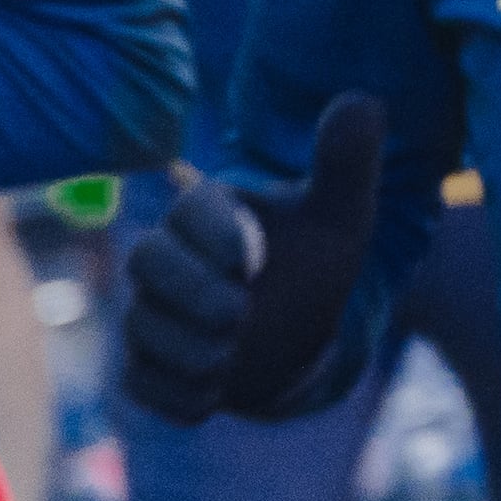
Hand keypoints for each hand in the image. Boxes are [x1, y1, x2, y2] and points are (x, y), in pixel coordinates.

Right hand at [116, 97, 383, 423]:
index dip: (213, 235)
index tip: (254, 261)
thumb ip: (347, 160)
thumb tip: (361, 101)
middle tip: (238, 316)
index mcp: (212, 212)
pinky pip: (138, 383)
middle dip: (188, 292)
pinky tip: (210, 400)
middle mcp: (173, 258)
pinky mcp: (154, 365)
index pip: (189, 210)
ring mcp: (157, 313)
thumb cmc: (315, 258)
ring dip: (183, 349)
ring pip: (140, 327)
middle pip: (146, 263)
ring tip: (229, 359)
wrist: (305, 327)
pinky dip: (171, 395)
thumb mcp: (341, 212)